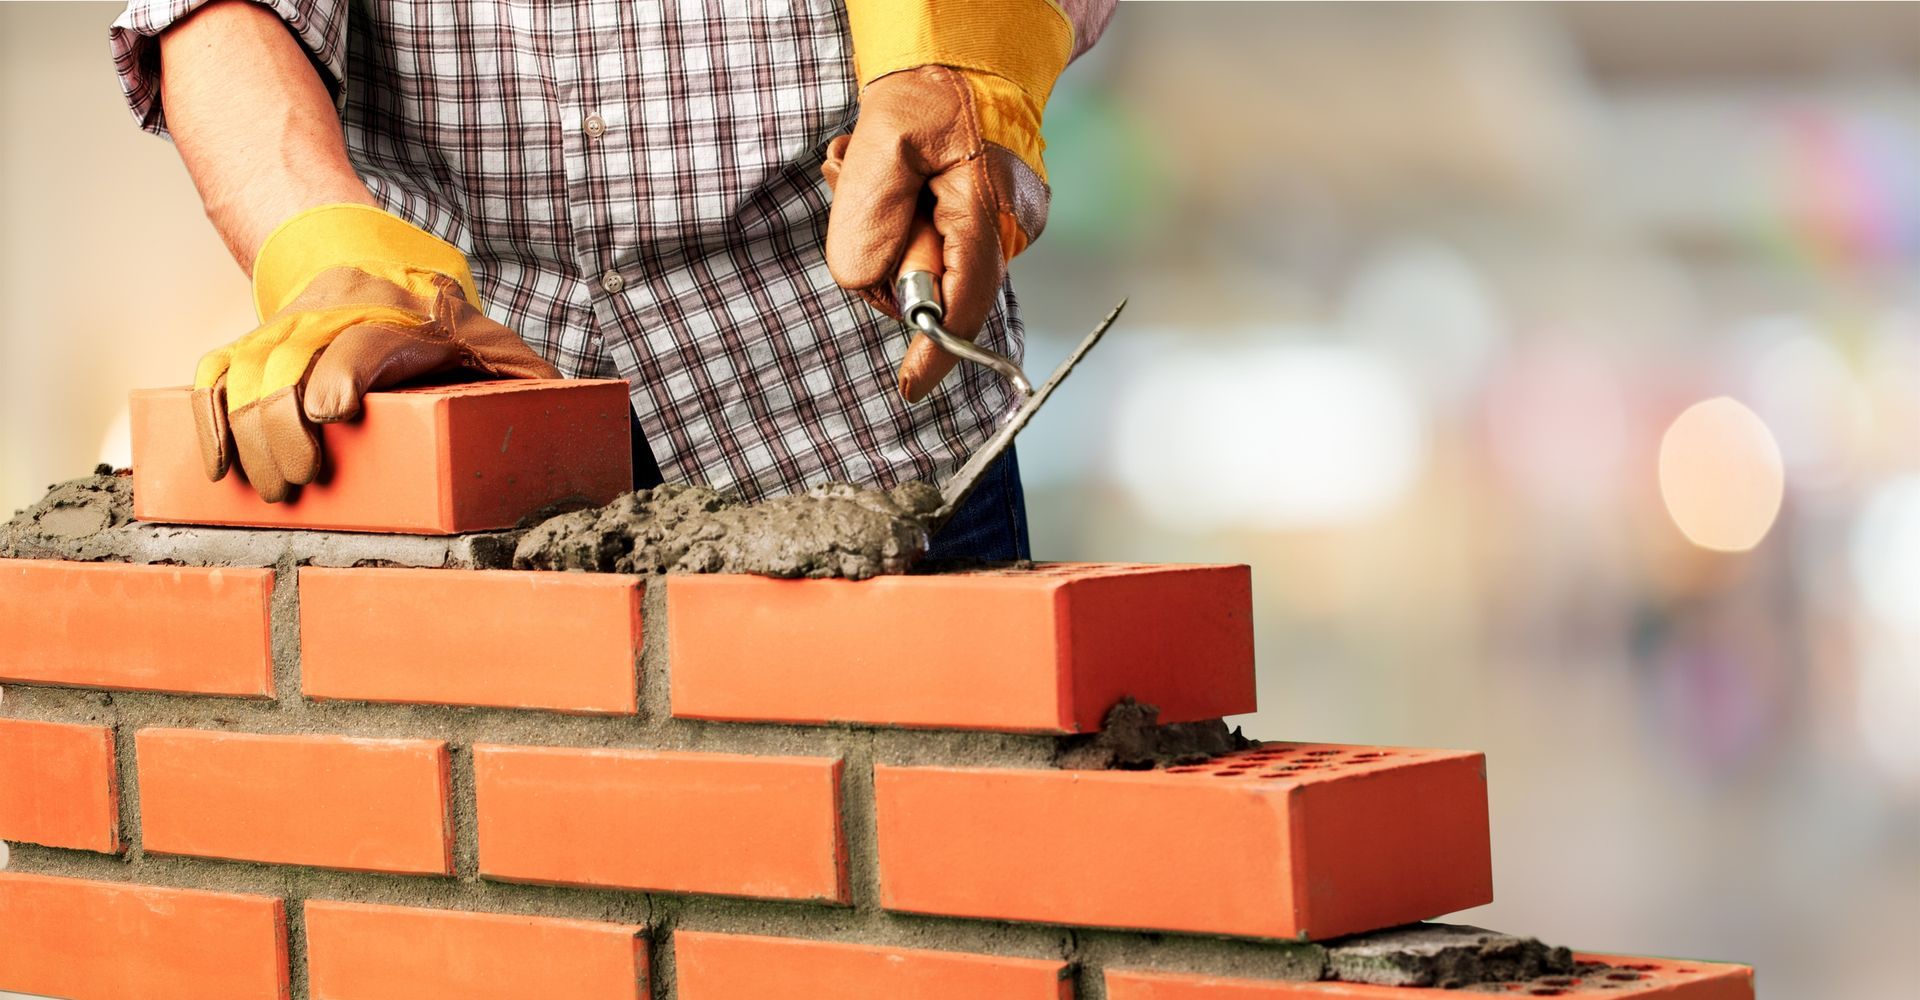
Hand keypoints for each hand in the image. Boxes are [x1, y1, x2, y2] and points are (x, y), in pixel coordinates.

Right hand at [193, 204, 559, 501]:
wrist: (399, 271)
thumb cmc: (468, 343)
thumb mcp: (515, 362)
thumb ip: (537, 394)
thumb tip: (568, 433)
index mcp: (418, 317)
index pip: (369, 336)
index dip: (344, 371)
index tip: (329, 415)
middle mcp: (349, 307)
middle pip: (297, 356)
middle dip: (286, 424)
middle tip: (299, 484)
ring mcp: (301, 318)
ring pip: (252, 364)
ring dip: (248, 429)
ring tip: (267, 488)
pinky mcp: (266, 335)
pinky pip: (221, 366)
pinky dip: (209, 412)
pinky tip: (215, 462)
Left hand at [823, 0, 1073, 403]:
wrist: (971, 53)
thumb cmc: (935, 87)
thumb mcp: (883, 139)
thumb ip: (869, 216)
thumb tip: (865, 281)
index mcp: (986, 212)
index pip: (964, 302)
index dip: (935, 350)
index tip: (909, 386)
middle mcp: (1007, 230)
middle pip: (936, 287)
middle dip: (889, 256)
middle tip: (863, 184)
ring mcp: (1003, 229)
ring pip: (929, 267)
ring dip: (890, 233)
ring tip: (877, 170)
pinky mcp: (987, 223)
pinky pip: (935, 248)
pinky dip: (905, 224)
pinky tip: (895, 179)